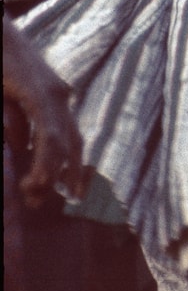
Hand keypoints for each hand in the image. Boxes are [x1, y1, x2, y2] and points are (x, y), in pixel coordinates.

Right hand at [3, 22, 85, 206]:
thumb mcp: (9, 99)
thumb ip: (17, 122)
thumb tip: (20, 144)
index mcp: (52, 94)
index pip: (71, 133)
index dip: (74, 162)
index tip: (72, 188)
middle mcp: (59, 93)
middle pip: (75, 140)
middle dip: (73, 172)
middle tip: (72, 198)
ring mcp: (51, 92)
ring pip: (62, 141)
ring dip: (53, 171)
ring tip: (39, 194)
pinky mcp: (39, 92)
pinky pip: (48, 130)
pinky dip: (47, 156)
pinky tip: (41, 178)